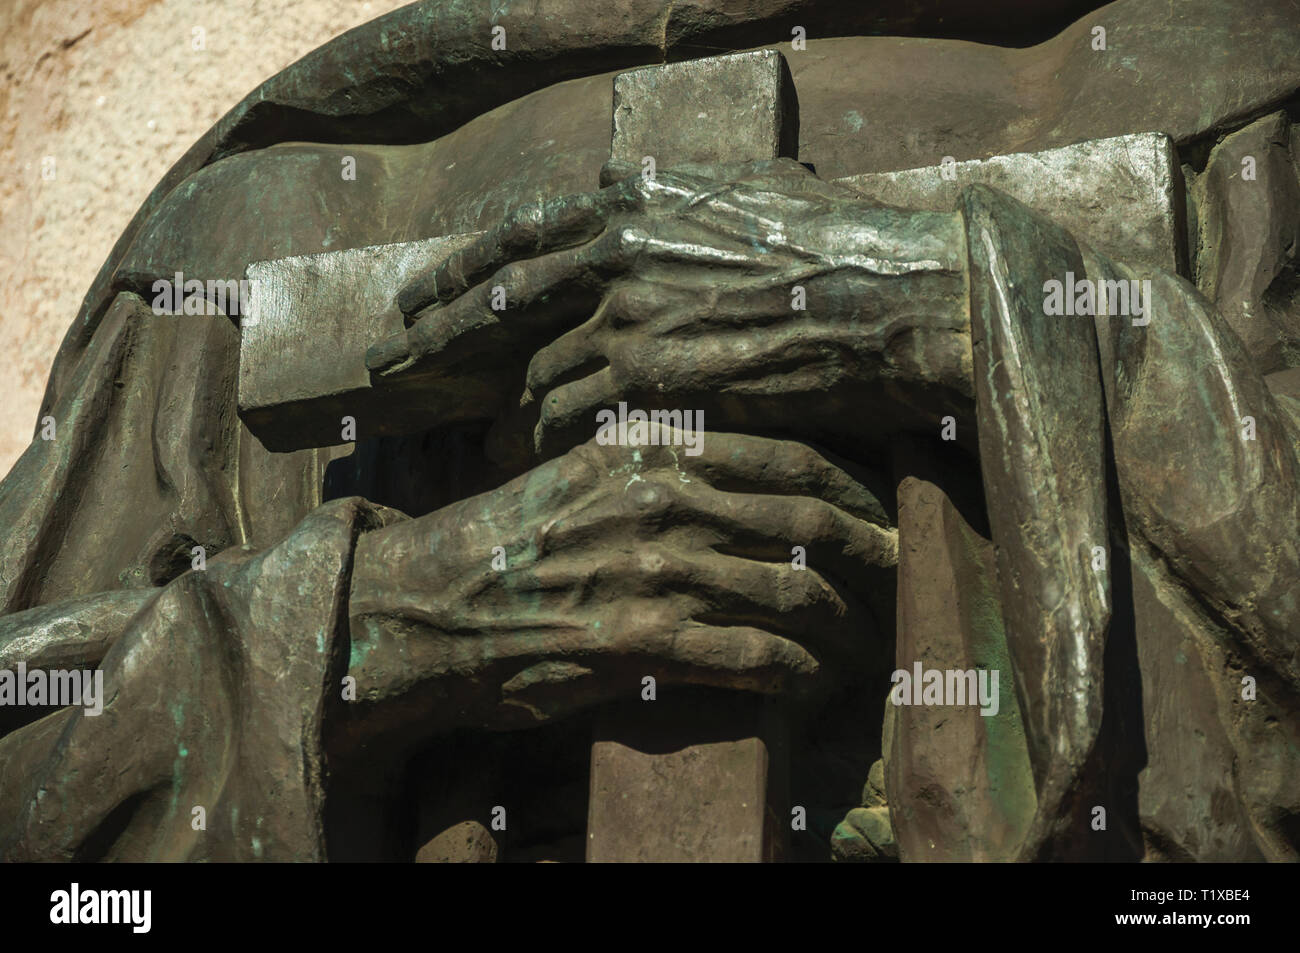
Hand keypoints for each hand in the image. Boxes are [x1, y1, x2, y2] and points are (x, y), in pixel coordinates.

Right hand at [339, 428, 895, 742]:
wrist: (432, 604)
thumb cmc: (514, 536)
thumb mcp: (585, 466)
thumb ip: (665, 457)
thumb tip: (752, 477)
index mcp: (654, 444)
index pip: (792, 457)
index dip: (857, 492)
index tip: (887, 517)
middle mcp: (661, 498)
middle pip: (807, 523)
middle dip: (872, 559)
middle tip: (904, 583)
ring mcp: (651, 570)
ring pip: (790, 593)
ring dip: (844, 626)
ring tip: (870, 646)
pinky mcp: (638, 642)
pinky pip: (750, 656)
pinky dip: (797, 672)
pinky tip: (815, 684)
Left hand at [368, 159, 972, 465]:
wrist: (895, 297)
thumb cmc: (836, 247)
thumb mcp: (744, 193)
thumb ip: (668, 199)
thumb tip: (625, 193)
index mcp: (632, 197)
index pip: (514, 239)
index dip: (456, 275)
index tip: (416, 302)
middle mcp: (614, 247)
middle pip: (495, 305)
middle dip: (434, 342)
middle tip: (388, 372)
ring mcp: (629, 312)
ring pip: (532, 374)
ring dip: (506, 414)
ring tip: (486, 445)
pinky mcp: (652, 376)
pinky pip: (569, 418)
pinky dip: (547, 441)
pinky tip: (538, 461)